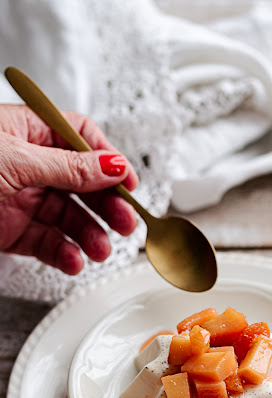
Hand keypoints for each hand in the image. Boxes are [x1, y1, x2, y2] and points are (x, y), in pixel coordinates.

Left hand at [0, 104, 138, 274]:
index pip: (82, 139)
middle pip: (82, 184)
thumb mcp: (15, 159)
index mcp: (28, 132)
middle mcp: (28, 165)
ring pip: (68, 218)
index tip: (129, 185)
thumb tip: (111, 166)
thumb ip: (68, 166)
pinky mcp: (12, 231)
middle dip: (105, 206)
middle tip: (124, 224)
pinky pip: (47, 243)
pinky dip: (64, 254)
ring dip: (89, 236)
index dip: (108, 161)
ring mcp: (20, 200)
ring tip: (100, 249)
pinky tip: (73, 260)